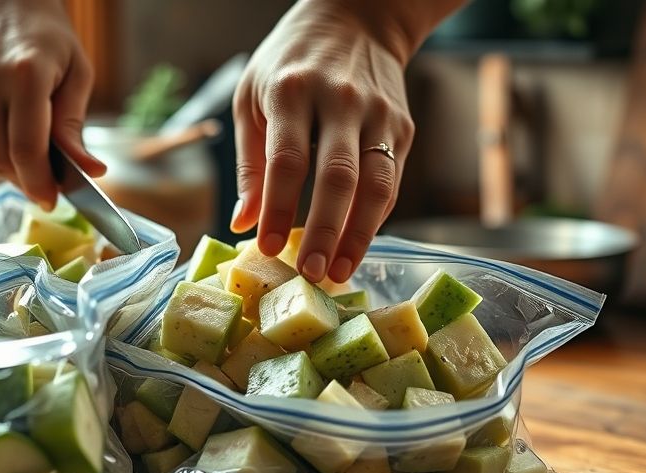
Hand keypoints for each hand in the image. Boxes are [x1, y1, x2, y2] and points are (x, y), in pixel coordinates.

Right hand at [0, 0, 104, 208]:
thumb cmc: (41, 31)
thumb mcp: (75, 69)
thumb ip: (75, 124)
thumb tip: (90, 171)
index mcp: (24, 76)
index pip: (27, 150)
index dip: (41, 183)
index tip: (52, 199)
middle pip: (3, 161)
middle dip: (28, 179)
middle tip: (48, 181)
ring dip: (10, 165)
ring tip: (29, 144)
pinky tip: (6, 127)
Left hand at [231, 0, 431, 283]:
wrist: (358, 18)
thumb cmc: (290, 63)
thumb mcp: (252, 97)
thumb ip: (249, 162)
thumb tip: (243, 222)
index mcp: (292, 91)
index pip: (287, 160)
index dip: (279, 209)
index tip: (268, 248)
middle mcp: (340, 100)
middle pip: (338, 176)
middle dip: (325, 231)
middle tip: (311, 274)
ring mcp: (378, 114)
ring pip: (376, 184)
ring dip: (358, 235)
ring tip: (339, 273)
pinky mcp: (402, 127)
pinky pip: (390, 181)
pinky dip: (374, 219)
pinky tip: (356, 247)